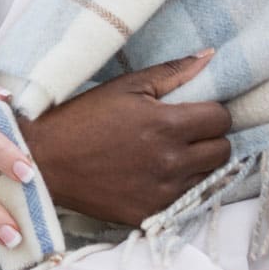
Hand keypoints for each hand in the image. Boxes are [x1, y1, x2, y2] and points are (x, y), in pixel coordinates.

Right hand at [22, 51, 231, 227]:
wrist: (45, 160)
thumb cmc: (83, 117)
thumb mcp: (125, 86)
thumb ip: (172, 72)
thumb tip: (210, 56)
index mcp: (167, 124)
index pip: (222, 119)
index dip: (212, 112)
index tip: (195, 112)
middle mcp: (171, 161)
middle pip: (222, 151)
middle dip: (210, 138)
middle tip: (186, 133)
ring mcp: (162, 192)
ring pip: (209, 178)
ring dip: (198, 164)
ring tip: (172, 154)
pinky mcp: (151, 214)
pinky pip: (186, 201)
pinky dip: (179, 187)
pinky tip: (158, 175)